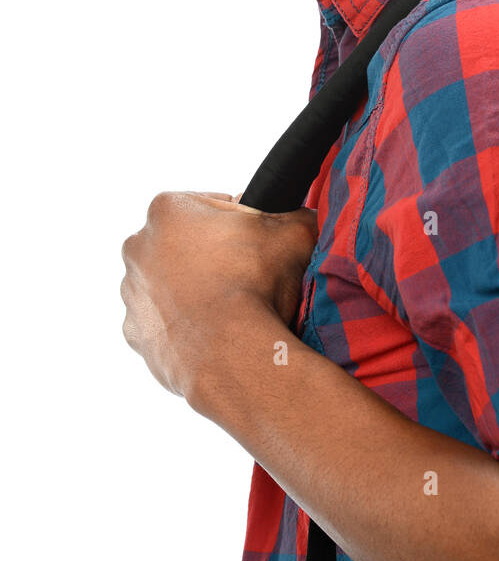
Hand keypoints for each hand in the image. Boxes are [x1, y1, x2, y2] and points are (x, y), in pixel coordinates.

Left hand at [121, 191, 317, 398]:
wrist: (233, 354)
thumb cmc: (256, 286)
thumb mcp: (295, 233)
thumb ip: (299, 215)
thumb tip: (305, 216)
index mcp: (168, 210)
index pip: (210, 205)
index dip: (239, 222)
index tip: (256, 242)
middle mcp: (138, 246)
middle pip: (183, 242)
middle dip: (210, 254)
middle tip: (246, 275)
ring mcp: (132, 292)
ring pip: (168, 282)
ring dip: (193, 289)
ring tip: (230, 307)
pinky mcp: (134, 332)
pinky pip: (161, 321)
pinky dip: (182, 324)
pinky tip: (211, 331)